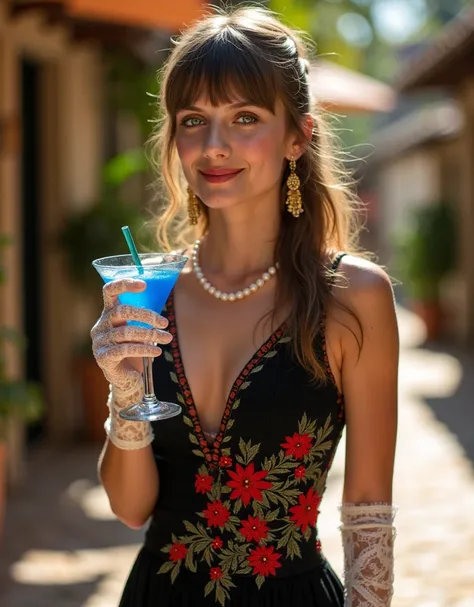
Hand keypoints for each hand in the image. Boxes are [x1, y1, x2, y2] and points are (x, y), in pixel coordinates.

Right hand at [91, 278, 171, 394]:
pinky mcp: (103, 357)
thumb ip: (144, 317)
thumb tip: (164, 301)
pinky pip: (125, 349)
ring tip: (167, 338)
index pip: (109, 291)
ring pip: (126, 332)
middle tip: (165, 323)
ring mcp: (100, 342)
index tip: (144, 284)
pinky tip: (157, 351)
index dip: (124, 284)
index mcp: (108, 313)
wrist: (126, 379)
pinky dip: (144, 349)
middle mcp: (101, 325)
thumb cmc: (134, 350)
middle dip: (146, 315)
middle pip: (121, 311)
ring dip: (150, 334)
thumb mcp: (138, 330)